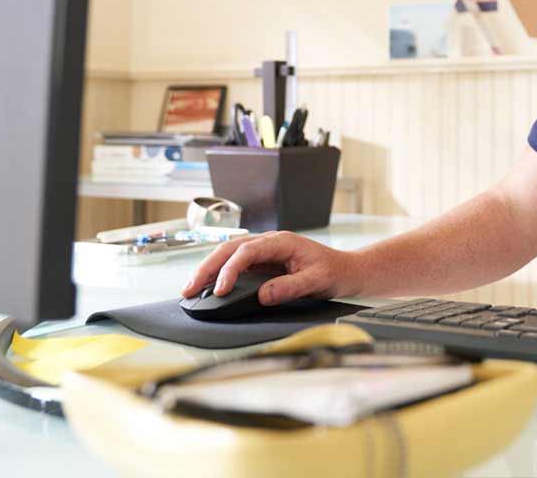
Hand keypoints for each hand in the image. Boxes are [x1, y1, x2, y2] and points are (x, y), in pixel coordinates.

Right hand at [180, 231, 360, 305]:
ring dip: (208, 269)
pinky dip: (218, 274)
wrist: (347, 271)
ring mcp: (265, 252)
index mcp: (283, 242)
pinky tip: (206, 286)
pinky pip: (236, 265)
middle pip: (230, 248)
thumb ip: (291, 287)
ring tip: (190, 288)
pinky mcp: (263, 263)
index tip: (220, 289)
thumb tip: (263, 295)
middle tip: (190, 288)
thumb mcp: (317, 281)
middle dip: (207, 267)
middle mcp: (271, 243)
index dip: (230, 269)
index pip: (248, 251)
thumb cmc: (334, 272)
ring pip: (228, 254)